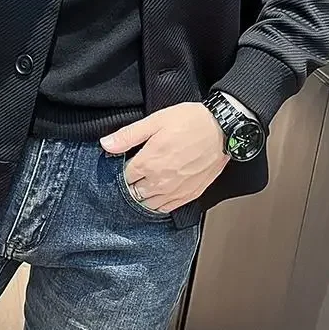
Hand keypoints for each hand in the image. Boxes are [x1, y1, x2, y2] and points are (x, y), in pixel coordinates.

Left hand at [100, 103, 229, 213]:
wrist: (222, 129)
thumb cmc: (190, 121)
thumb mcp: (155, 121)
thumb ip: (128, 135)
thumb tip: (105, 144)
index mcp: (148, 163)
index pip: (124, 177)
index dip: (123, 169)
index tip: (126, 162)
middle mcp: (160, 182)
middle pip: (135, 193)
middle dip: (132, 184)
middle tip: (136, 172)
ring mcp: (176, 191)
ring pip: (150, 204)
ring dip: (144, 196)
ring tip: (146, 183)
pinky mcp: (191, 194)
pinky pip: (168, 208)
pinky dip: (160, 203)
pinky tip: (160, 193)